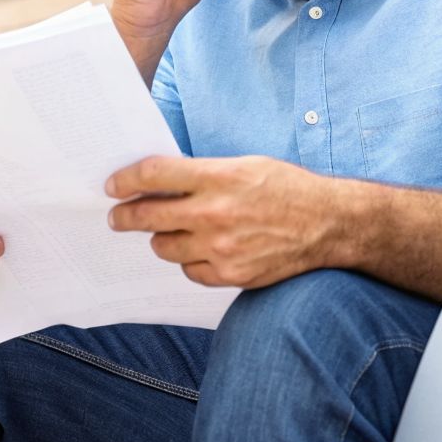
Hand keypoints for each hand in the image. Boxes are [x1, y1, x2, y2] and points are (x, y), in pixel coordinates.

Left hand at [104, 155, 342, 287]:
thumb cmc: (289, 188)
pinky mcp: (230, 275)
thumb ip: (204, 173)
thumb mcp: (247, 165)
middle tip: (117, 216)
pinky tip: (202, 250)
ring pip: (164, 247)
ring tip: (170, 231)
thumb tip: (161, 182)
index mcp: (220, 177)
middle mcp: (215, 214)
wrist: (328, 224)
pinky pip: (190, 271)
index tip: (113, 185)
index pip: (154, 175)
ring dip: (161, 238)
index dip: (125, 180)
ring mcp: (221, 248)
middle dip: (124, 215)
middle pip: (147, 215)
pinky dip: (190, 260)